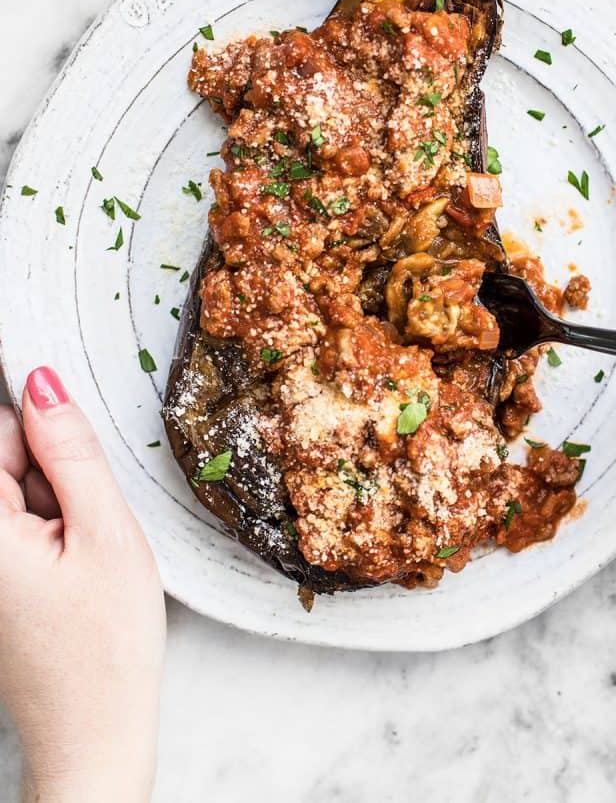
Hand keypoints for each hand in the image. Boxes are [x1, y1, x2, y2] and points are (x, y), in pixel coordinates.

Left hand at [0, 367, 164, 801]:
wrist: (95, 733)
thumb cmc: (104, 645)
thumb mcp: (105, 532)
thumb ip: (71, 451)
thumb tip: (43, 382)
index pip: (0, 431)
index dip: (48, 437)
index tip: (78, 471)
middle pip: (6, 462)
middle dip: (54, 474)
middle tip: (89, 526)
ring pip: (17, 493)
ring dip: (58, 505)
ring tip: (86, 558)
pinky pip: (20, 527)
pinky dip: (53, 532)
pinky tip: (77, 569)